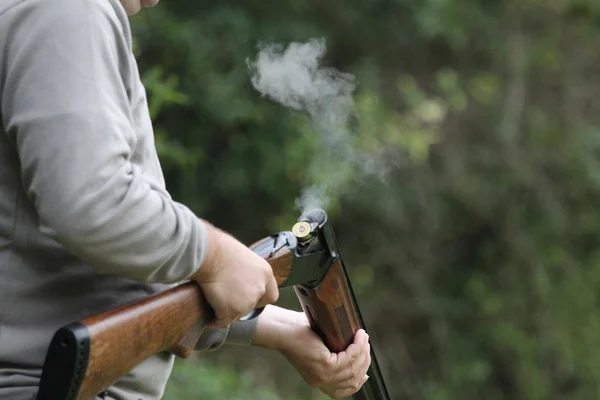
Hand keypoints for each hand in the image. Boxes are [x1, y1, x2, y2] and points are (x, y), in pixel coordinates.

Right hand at [191, 221, 278, 327]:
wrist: (209, 253)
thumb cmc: (220, 249)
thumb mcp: (243, 257)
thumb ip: (247, 272)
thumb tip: (239, 280)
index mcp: (265, 273)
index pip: (271, 295)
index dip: (259, 299)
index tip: (248, 298)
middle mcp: (260, 288)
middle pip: (252, 306)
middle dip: (240, 305)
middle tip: (226, 300)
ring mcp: (247, 301)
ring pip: (237, 314)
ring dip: (226, 311)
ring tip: (214, 303)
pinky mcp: (233, 310)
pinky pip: (222, 321)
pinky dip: (214, 320)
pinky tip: (208, 316)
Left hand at [253, 306, 370, 398]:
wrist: (282, 329)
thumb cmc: (297, 332)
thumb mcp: (317, 347)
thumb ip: (331, 353)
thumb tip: (351, 347)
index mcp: (318, 380)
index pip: (343, 390)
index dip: (358, 381)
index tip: (365, 372)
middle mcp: (320, 382)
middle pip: (353, 378)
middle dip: (364, 360)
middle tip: (365, 342)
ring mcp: (323, 376)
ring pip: (353, 368)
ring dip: (363, 351)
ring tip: (363, 336)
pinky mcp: (325, 365)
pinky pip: (349, 359)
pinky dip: (357, 347)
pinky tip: (359, 336)